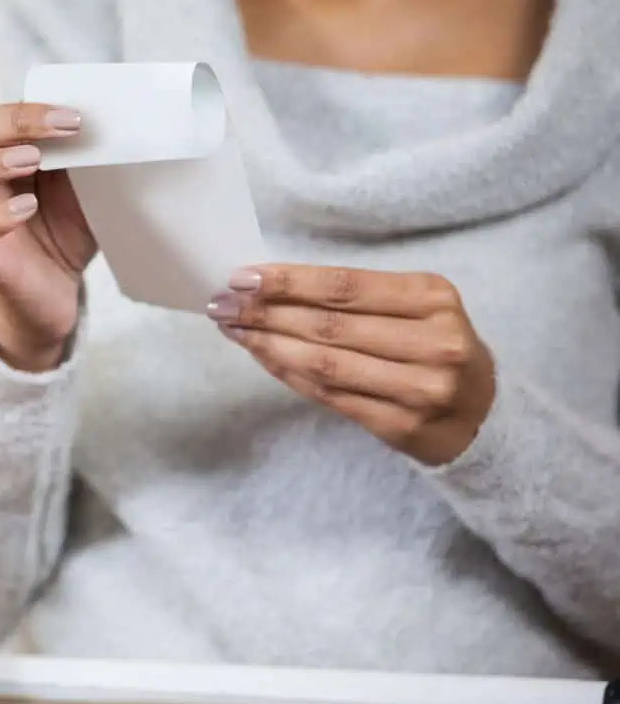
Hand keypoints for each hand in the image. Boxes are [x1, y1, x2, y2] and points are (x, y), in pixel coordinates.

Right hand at [0, 103, 96, 370]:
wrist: (63, 286)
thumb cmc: (66, 226)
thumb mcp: (79, 182)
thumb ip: (78, 152)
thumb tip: (103, 119)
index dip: (22, 111)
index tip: (72, 118)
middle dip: (1, 125)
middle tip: (47, 141)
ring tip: (29, 163)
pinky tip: (26, 209)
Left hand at [206, 264, 495, 465]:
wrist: (483, 416)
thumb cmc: (434, 348)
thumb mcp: (415, 308)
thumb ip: (355, 298)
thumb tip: (269, 285)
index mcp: (433, 298)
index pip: (345, 285)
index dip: (288, 281)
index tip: (241, 277)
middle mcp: (434, 342)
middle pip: (330, 324)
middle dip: (266, 312)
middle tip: (221, 303)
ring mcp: (421, 389)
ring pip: (325, 363)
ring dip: (269, 344)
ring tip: (234, 329)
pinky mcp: (402, 426)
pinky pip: (329, 396)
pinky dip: (288, 374)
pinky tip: (262, 357)